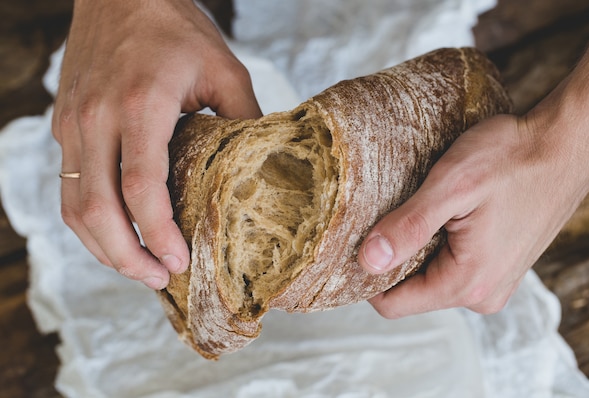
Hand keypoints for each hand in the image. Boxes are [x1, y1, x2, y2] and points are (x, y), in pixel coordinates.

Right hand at [52, 0, 261, 288]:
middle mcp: (95, 118)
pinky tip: (118, 232)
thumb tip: (264, 168)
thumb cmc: (175, 26)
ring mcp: (72, 122)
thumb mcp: (224, 69)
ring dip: (102, 246)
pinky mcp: (63, 124)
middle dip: (125, 257)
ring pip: (73, 205)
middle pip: (95, 210)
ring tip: (138, 267)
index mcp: (140, 104)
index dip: (157, 234)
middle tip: (159, 279)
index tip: (179, 263)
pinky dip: (90, 219)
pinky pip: (69, 185)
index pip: (139, 188)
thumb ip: (244, 121)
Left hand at [358, 0, 588, 316]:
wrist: (564, 145)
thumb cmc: (513, 159)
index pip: (392, 304)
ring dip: (416, 246)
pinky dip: (438, 242)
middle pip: (409, 291)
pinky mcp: (498, 266)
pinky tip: (442, 212)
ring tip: (420, 207)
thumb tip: (367, 261)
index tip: (355, 241)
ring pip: (429, 276)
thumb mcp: (453, 185)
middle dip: (392, 257)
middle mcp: (481, 294)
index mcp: (467, 284)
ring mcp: (493, 282)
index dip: (365, 276)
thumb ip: (409, 226)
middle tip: (388, 214)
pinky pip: (451, 265)